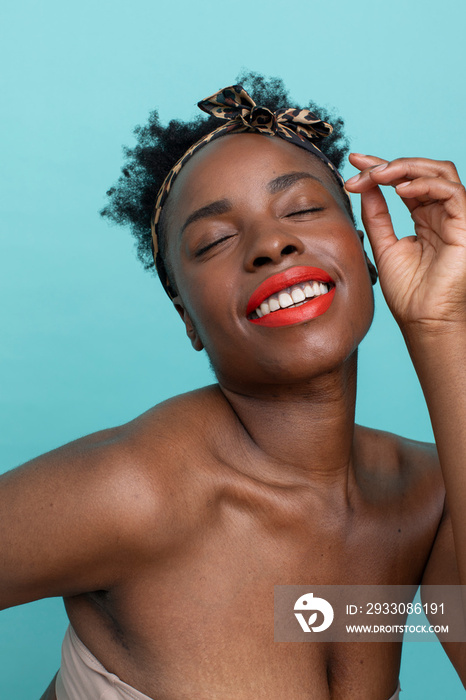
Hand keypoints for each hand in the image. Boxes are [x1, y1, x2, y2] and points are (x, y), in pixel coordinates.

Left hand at [345, 154, 465, 332]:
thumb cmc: (408, 292)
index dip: (380, 167)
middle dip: (389, 163)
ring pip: (439, 172)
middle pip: (422, 170)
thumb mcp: (384, 246)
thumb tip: (364, 186)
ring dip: (405, 167)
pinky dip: (424, 184)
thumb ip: (376, 215)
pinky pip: (451, 191)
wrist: (423, 320)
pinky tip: (400, 190)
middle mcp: (442, 213)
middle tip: (361, 168)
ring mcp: (456, 217)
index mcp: (425, 217)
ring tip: (378, 175)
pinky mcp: (465, 225)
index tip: (353, 161)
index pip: (405, 181)